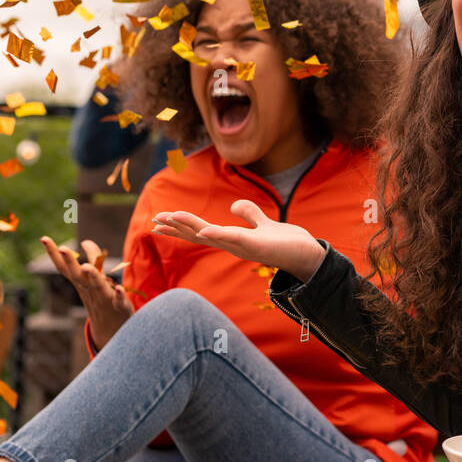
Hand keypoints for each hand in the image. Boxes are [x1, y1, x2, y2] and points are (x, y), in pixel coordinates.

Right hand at [40, 236, 133, 349]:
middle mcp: (89, 290)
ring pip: (98, 287)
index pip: (65, 267)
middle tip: (62, 247)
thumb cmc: (102, 298)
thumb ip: (93, 258)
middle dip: (70, 261)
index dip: (53, 254)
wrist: (113, 329)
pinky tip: (120, 289)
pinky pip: (119, 301)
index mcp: (81, 283)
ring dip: (93, 277)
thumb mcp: (96, 278)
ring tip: (87, 266)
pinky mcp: (120, 306)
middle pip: (77, 275)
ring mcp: (104, 298)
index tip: (43, 238)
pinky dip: (119, 295)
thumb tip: (85, 241)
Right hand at [152, 200, 326, 282]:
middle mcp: (234, 245)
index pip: (200, 231)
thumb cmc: (285, 243)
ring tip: (168, 218)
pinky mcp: (258, 245)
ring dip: (189, 227)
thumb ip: (249, 214)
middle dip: (176, 227)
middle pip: (199, 234)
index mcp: (233, 240)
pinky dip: (219, 233)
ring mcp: (244, 247)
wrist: (308, 255)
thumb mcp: (263, 224)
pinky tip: (204, 229)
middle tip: (153, 220)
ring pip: (211, 235)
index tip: (159, 220)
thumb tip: (234, 206)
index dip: (180, 226)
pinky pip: (235, 238)